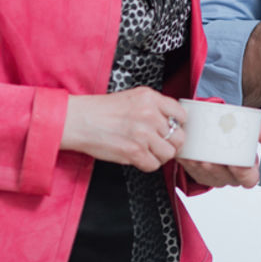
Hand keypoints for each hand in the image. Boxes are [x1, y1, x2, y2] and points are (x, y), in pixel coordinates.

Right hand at [61, 86, 188, 171]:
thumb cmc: (102, 110)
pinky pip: (153, 165)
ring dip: (160, 155)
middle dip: (171, 143)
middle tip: (161, 144)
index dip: (178, 125)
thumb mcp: (133, 97)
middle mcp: (149, 114)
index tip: (173, 129)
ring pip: (168, 153)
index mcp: (150, 98)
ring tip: (149, 151)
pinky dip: (148, 164)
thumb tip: (172, 121)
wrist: (79, 120)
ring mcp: (142, 134)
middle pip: (179, 137)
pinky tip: (139, 157)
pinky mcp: (133, 152)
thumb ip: (154, 106)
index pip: (181, 114)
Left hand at [180, 118, 260, 187]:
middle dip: (216, 167)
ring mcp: (213, 177)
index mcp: (247, 170)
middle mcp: (230, 176)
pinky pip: (192, 171)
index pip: (249, 179)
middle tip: (210, 156)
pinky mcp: (197, 174)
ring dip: (200, 164)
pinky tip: (188, 152)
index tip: (236, 161)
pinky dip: (189, 161)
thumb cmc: (234, 130)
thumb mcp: (250, 126)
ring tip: (198, 152)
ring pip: (206, 174)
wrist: (218, 127)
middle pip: (223, 176)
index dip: (243, 172)